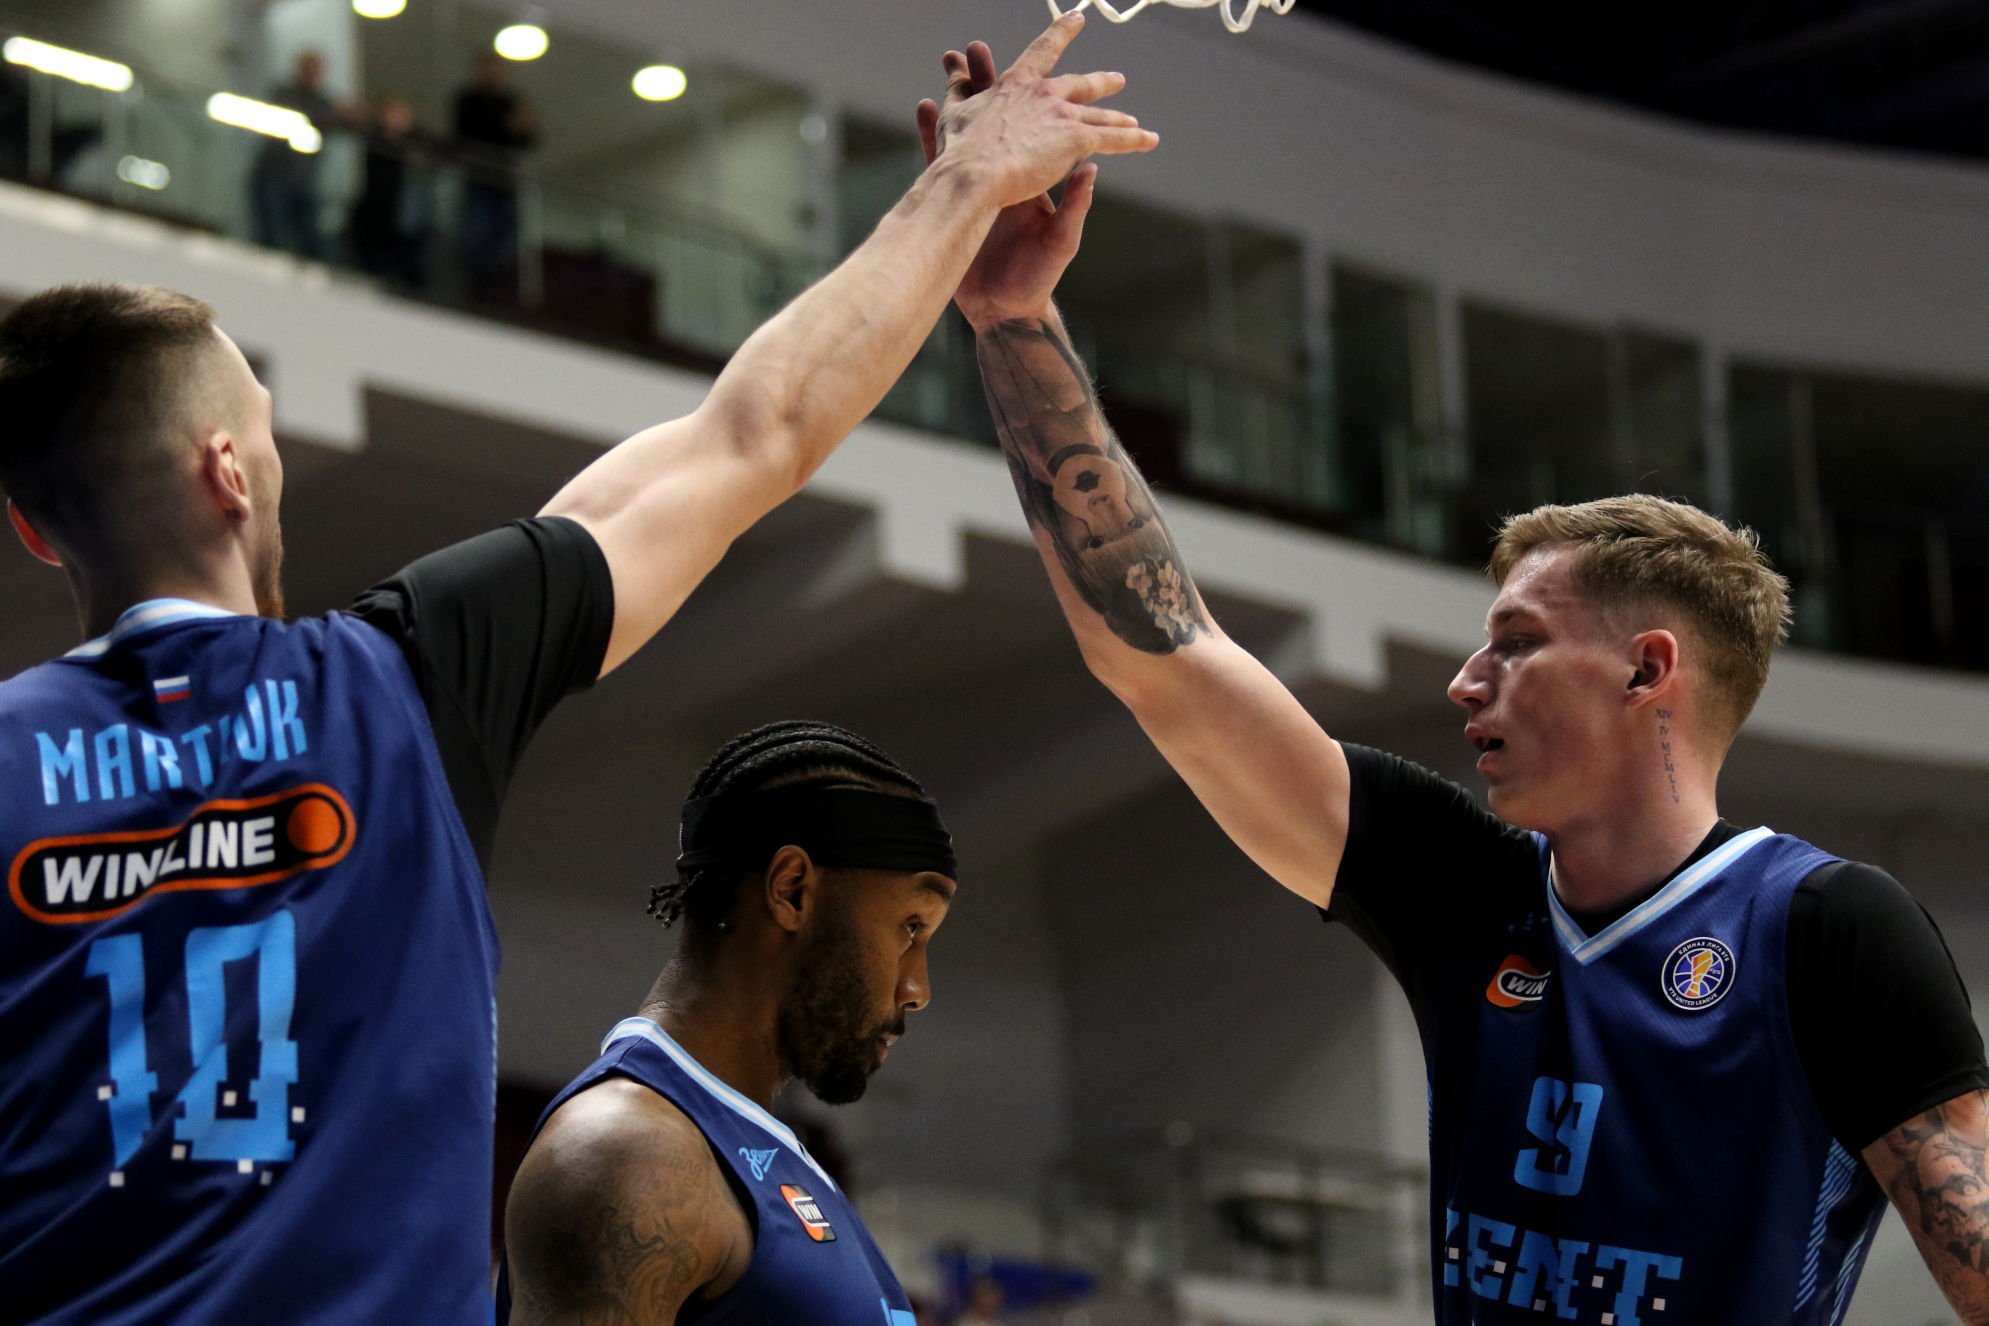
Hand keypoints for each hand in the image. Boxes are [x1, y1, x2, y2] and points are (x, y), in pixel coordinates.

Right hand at [916, 15, 1155, 216]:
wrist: (975, 174)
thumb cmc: (960, 147)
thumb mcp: (955, 111)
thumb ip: (959, 88)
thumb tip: (954, 69)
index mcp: (1017, 82)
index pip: (1044, 50)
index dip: (1062, 32)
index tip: (1077, 18)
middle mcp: (1045, 92)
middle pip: (1081, 84)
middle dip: (1101, 82)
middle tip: (1118, 79)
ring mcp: (1063, 115)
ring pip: (1099, 115)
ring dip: (1118, 117)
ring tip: (1133, 122)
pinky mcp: (1076, 140)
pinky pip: (1113, 139)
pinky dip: (1134, 139)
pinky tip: (1149, 140)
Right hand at [917, 32, 1124, 327]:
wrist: (1004, 311)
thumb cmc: (1037, 279)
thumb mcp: (1060, 241)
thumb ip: (1073, 205)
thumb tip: (1094, 168)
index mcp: (1036, 179)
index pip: (1038, 129)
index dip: (1034, 98)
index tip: (1034, 70)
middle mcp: (1007, 177)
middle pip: (998, 120)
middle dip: (986, 83)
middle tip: (975, 50)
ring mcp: (978, 189)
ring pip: (965, 133)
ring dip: (956, 99)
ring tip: (948, 66)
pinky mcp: (953, 204)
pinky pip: (938, 163)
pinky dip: (931, 136)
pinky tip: (925, 107)